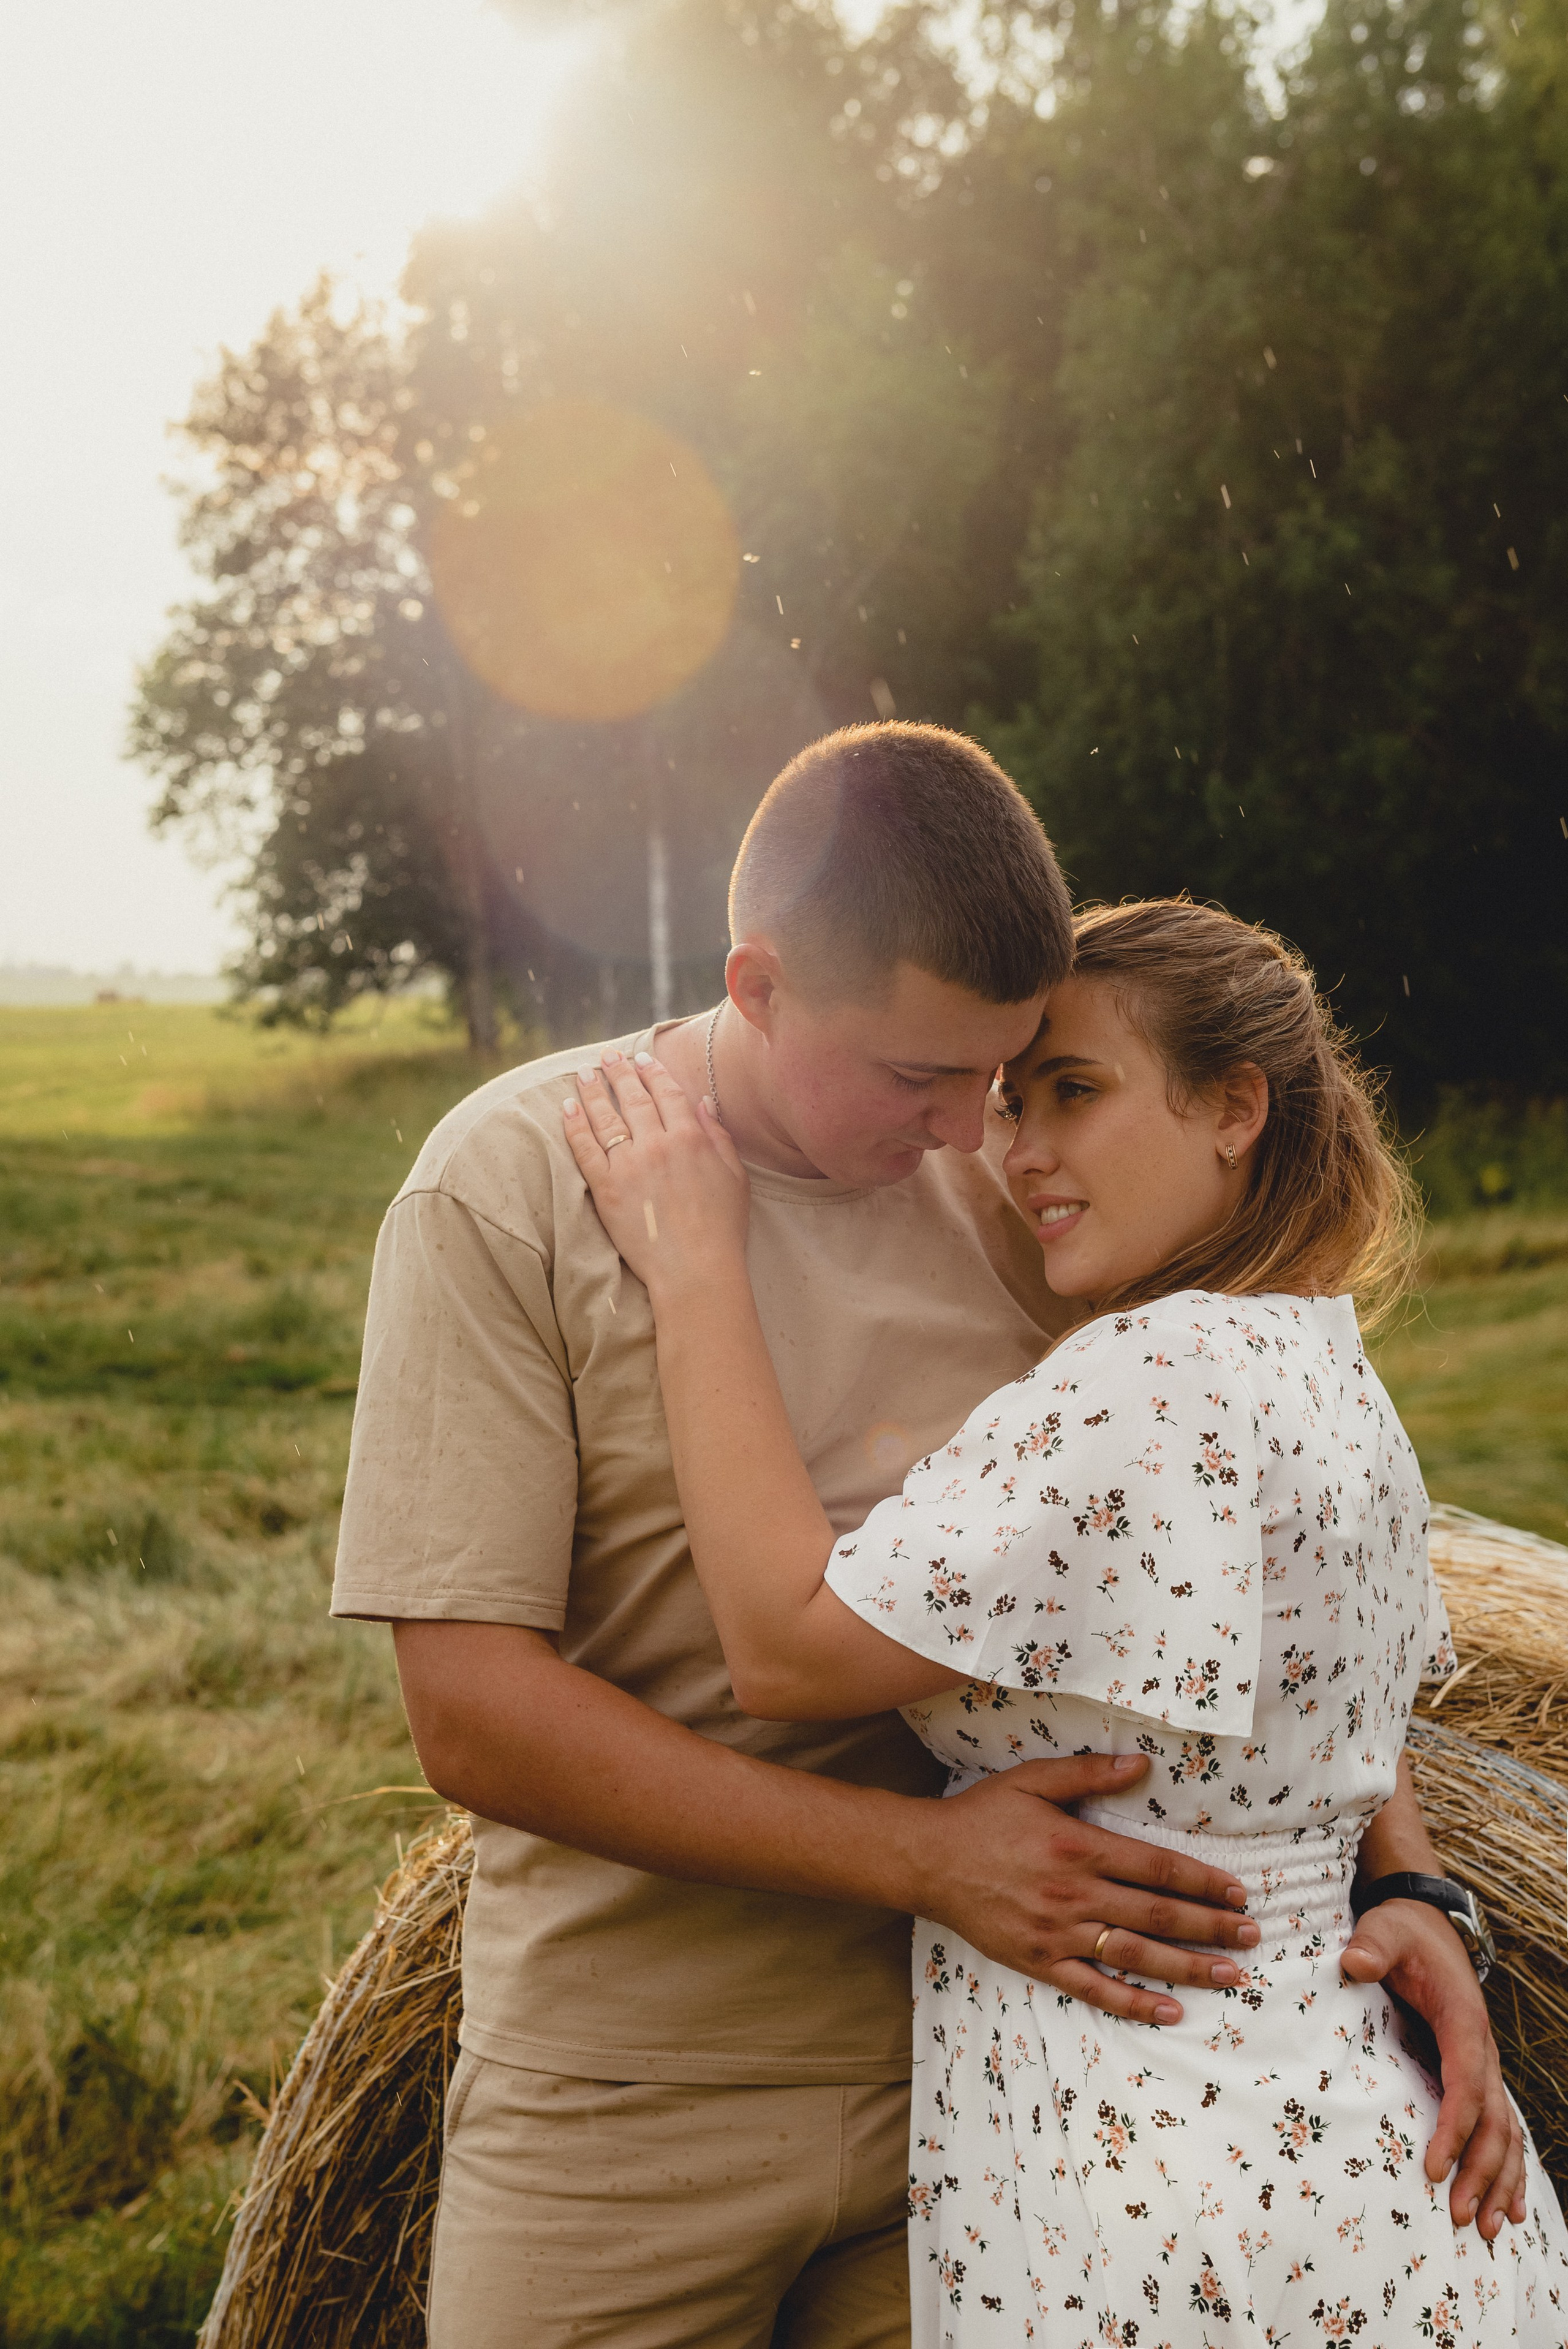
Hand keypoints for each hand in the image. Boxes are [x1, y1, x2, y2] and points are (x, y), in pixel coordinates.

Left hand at [563, 1048, 748, 1291]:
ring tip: (584, 1073)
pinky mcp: (606, 1189)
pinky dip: (574, 1125)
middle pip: (633, 1098)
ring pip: (605, 1117)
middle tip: (607, 1057)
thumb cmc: (722, 1228)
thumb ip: (718, 1136)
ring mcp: (628, 1165)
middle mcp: (657, 1144)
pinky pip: (584, 1149)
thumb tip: (703, 1103)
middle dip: (619, 1072)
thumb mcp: (735, 1177)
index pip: (666, 1092)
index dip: (653, 1072)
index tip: (642, 1058)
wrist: (695, 1269)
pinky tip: (567, 1107)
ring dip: (593, 1091)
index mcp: (690, 1138)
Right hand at [909, 1753, 1260, 2025]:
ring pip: (1137, 1953)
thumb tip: (1142, 1764)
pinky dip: (1134, 2002)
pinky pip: (1095, 1987)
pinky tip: (1170, 2011)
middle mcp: (1076, 1893)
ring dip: (1189, 1966)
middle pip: (1159, 1913)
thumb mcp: (1032, 1779)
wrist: (929, 1860)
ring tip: (1231, 1974)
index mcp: (1079, 1845)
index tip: (1238, 1892)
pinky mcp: (1041, 1962)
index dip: (1203, 1881)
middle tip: (1253, 1936)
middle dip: (1212, 1926)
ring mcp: (1060, 1933)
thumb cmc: (983, 1816)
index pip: (1158, 1868)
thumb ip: (1089, 1773)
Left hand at [1341, 1898, 1524, 2234]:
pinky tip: (1511, 2206)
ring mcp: (1484, 2062)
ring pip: (1506, 2130)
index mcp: (1464, 2019)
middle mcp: (1483, 2048)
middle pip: (1493, 2118)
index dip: (1455, 2127)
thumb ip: (1371, 1945)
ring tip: (1488, 2228)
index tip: (1435, 2169)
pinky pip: (1500, 2125)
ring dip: (1501, 2180)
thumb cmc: (1403, 1931)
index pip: (1466, 2081)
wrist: (1428, 1921)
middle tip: (1462, 2218)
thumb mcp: (1385, 1928)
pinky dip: (1508, 2167)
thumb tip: (1353, 1964)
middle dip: (1482, 2171)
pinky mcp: (1475, 2072)